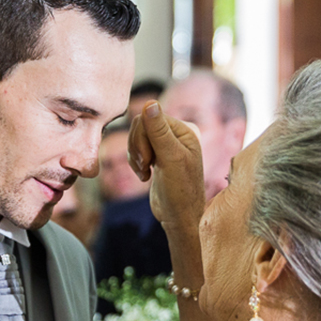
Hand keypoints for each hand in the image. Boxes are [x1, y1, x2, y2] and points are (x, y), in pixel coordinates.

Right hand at [128, 101, 206, 229]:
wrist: (179, 218)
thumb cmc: (180, 191)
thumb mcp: (170, 159)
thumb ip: (159, 131)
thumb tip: (150, 102)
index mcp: (184, 131)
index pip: (150, 118)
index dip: (142, 137)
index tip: (148, 160)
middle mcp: (176, 136)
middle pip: (141, 126)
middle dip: (138, 147)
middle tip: (146, 166)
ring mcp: (165, 147)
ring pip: (136, 138)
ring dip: (135, 157)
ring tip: (146, 172)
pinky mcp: (156, 158)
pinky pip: (136, 150)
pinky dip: (136, 163)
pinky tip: (145, 176)